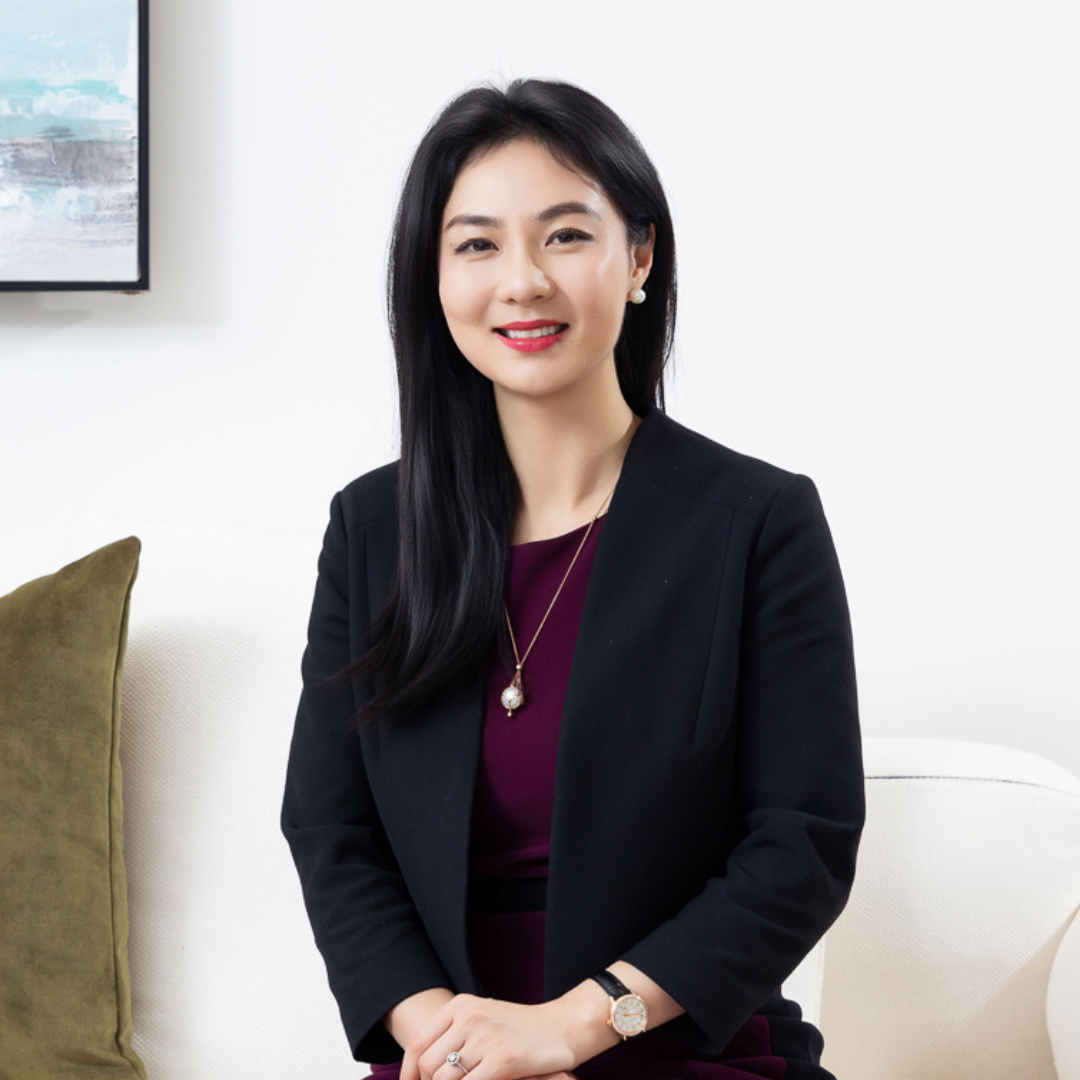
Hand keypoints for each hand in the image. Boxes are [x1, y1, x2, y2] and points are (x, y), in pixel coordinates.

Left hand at [399, 992, 579, 1079]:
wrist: (563, 1027)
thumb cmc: (521, 1029)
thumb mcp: (484, 1018)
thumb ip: (454, 1035)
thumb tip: (423, 1067)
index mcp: (461, 1004)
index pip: (418, 1043)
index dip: (409, 1073)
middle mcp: (469, 1017)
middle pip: (428, 1064)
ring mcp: (486, 1037)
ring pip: (442, 1078)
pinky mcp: (503, 1059)